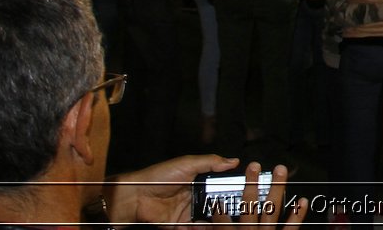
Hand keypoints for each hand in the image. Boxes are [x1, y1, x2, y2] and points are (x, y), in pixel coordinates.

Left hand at [105, 153, 239, 226]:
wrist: (136, 196)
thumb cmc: (159, 176)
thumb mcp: (187, 164)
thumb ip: (211, 162)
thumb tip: (233, 160)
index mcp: (198, 181)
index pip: (220, 186)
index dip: (232, 189)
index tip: (245, 192)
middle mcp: (195, 197)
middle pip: (216, 205)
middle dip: (226, 209)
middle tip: (238, 212)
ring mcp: (188, 212)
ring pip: (207, 220)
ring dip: (215, 222)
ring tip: (225, 222)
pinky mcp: (179, 225)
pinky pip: (194, 229)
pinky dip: (201, 229)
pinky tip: (205, 226)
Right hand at [212, 162, 303, 228]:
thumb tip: (200, 228)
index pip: (223, 222)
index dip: (219, 210)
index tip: (217, 198)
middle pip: (250, 206)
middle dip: (251, 184)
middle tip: (253, 166)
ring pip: (272, 209)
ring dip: (276, 188)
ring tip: (280, 171)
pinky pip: (291, 227)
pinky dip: (297, 214)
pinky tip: (302, 200)